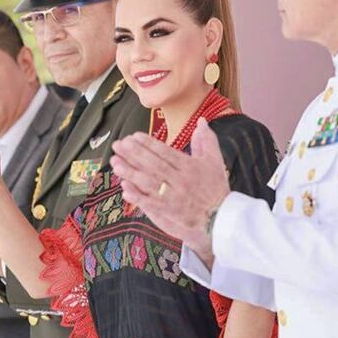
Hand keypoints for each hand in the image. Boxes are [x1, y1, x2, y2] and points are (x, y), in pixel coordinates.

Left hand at [111, 118, 229, 262]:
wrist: (222, 217)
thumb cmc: (216, 187)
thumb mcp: (215, 161)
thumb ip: (206, 140)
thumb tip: (201, 121)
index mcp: (189, 167)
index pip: (165, 152)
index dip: (148, 144)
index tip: (133, 136)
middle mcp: (180, 180)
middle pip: (153, 165)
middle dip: (134, 153)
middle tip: (118, 144)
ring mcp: (173, 197)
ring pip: (148, 182)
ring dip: (130, 172)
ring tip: (115, 162)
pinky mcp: (169, 212)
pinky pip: (150, 202)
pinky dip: (137, 195)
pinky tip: (124, 188)